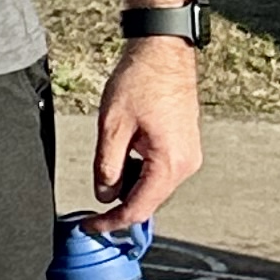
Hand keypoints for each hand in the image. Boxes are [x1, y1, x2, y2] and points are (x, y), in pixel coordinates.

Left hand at [92, 35, 202, 229]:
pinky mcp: (185, 146)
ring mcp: (189, 155)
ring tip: (104, 176)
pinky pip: (161, 172)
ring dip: (130, 189)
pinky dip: (140, 175)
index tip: (90, 227)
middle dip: (120, 207)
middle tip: (91, 209)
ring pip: (155, 187)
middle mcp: (186, 164)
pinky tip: (122, 161)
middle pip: (149, 201)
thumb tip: (104, 195)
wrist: (163, 52)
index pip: (139, 208)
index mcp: (170, 162)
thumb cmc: (139, 82)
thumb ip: (107, 166)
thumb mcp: (112, 127)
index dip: (112, 222)